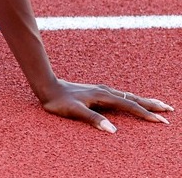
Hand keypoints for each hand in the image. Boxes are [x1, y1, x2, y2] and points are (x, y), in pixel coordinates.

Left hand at [40, 79, 172, 132]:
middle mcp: (105, 91)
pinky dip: (132, 98)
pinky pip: (121, 95)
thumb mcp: (74, 112)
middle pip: (134, 98)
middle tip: (170, 110)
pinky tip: (132, 100)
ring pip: (128, 95)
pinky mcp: (97, 91)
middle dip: (152, 104)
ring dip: (144, 100)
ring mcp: (102, 90)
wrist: (47, 86)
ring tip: (158, 104)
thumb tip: (113, 130)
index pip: (130, 106)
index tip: (161, 121)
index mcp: (103, 96)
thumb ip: (93, 119)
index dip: (146, 114)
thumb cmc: (58, 101)